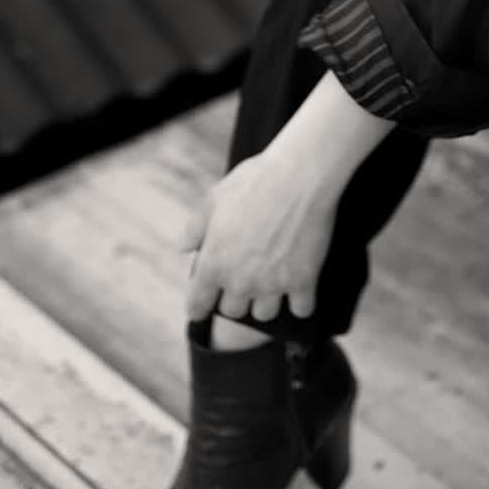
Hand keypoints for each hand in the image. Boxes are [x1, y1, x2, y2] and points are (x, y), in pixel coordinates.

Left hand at [179, 148, 337, 325]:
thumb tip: (184, 249)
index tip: (202, 308)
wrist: (300, 175)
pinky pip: (301, 310)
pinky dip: (300, 301)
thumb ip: (194, 229)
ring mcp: (273, 284)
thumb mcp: (214, 198)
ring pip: (264, 314)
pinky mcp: (303, 281)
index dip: (199, 307)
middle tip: (245, 277)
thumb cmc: (255, 181)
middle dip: (236, 296)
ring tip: (272, 281)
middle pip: (233, 311)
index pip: (198, 305)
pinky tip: (300, 287)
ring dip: (266, 300)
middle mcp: (240, 281)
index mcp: (214, 264)